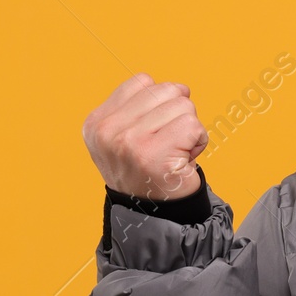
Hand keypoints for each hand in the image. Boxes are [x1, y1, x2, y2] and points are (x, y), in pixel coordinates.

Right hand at [82, 73, 207, 200]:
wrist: (156, 213)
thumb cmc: (148, 171)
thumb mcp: (126, 135)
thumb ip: (140, 106)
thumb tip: (178, 88)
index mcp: (97, 122)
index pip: (143, 81)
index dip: (160, 102)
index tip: (153, 131)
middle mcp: (108, 131)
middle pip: (167, 90)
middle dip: (178, 115)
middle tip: (168, 143)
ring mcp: (129, 143)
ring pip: (184, 106)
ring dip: (189, 130)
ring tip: (175, 152)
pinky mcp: (156, 156)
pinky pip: (194, 126)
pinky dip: (199, 141)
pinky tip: (184, 159)